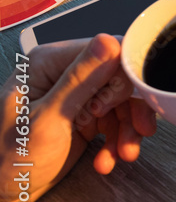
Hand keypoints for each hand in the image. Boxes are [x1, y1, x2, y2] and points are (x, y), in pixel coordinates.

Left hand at [1, 35, 156, 201]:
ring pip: (121, 102)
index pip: (108, 51)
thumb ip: (80, 80)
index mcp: (49, 63)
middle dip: (131, 109)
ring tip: (124, 153)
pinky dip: (117, 141)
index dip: (126, 77)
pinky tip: (107, 159)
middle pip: (120, 78)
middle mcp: (64, 75)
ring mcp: (75, 96)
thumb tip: (109, 41)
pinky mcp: (83, 117)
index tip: (134, 102)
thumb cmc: (7, 160)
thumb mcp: (48, 120)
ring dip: (127, 130)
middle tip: (137, 132)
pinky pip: (114, 121)